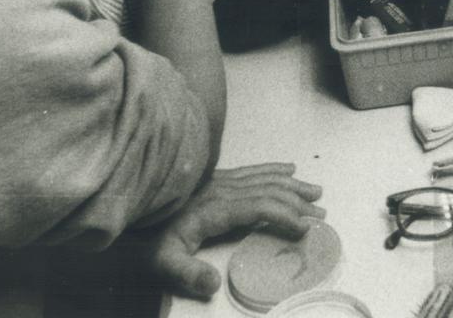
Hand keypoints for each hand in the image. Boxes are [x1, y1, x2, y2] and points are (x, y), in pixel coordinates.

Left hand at [150, 162, 325, 300]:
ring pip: (265, 178)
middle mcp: (222, 189)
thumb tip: (214, 285)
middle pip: (269, 191)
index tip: (305, 228)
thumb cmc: (146, 238)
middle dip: (298, 203)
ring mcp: (220, 180)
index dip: (284, 215)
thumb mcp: (162, 262)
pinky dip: (274, 168)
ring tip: (316, 193)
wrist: (130, 203)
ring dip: (293, 185)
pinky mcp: (216, 177)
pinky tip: (288, 167)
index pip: (260, 206)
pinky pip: (252, 169)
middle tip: (322, 216)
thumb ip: (187, 273)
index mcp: (215, 208)